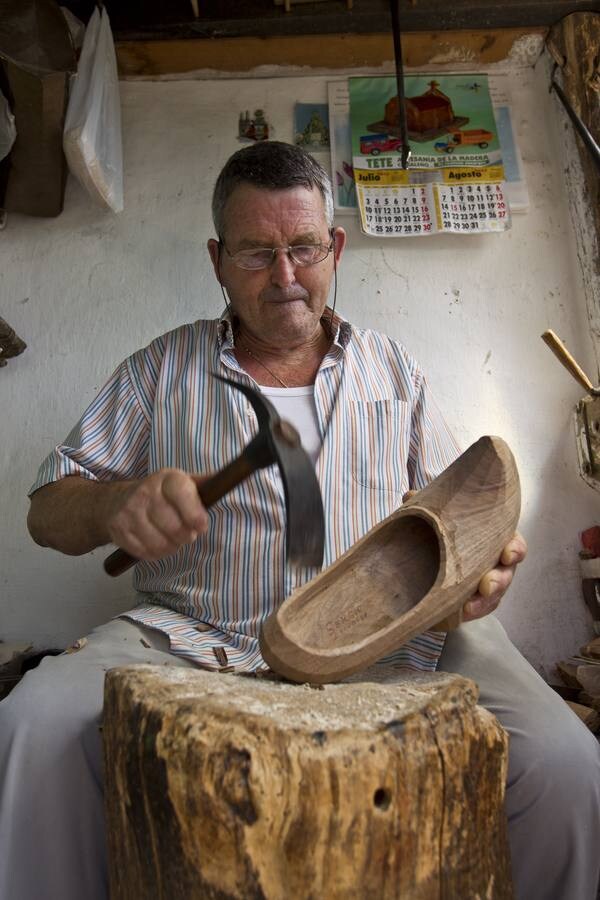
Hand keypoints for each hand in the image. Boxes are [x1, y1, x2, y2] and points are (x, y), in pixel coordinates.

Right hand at [106, 468, 208, 560]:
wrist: (116, 499)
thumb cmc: (161, 494)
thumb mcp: (183, 482)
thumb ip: (205, 485)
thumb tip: (232, 481)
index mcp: (167, 479)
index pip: (182, 495)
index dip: (196, 516)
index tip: (202, 526)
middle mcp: (146, 492)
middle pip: (174, 528)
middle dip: (186, 536)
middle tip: (187, 534)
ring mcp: (129, 511)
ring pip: (160, 544)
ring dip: (172, 547)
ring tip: (172, 539)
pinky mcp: (119, 530)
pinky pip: (145, 553)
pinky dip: (156, 554)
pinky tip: (156, 543)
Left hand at [402, 490, 526, 624]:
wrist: (427, 553)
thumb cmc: (442, 530)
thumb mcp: (436, 516)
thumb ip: (427, 506)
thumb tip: (410, 496)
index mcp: (495, 539)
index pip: (514, 544)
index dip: (514, 549)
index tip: (506, 554)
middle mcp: (495, 563)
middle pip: (506, 574)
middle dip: (499, 581)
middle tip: (486, 585)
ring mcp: (486, 585)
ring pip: (493, 596)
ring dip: (483, 602)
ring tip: (469, 606)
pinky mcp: (472, 602)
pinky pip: (475, 610)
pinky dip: (468, 613)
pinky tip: (458, 615)